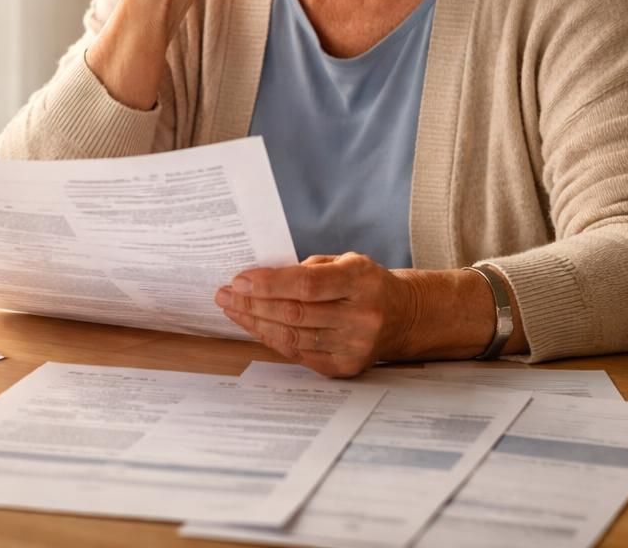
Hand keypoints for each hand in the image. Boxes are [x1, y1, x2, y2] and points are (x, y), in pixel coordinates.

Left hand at [214, 253, 416, 377]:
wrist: (403, 316)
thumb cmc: (365, 284)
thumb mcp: (346, 261)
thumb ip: (308, 269)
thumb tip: (259, 280)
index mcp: (362, 281)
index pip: (307, 284)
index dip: (269, 283)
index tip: (239, 279)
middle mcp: (362, 316)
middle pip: (295, 313)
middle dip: (253, 303)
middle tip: (224, 295)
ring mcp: (355, 346)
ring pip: (293, 336)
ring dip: (256, 323)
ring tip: (232, 310)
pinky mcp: (346, 367)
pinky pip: (299, 354)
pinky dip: (272, 339)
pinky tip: (255, 326)